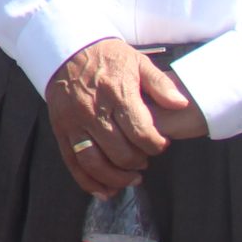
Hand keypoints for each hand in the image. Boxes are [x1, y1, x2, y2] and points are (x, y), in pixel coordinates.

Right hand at [45, 38, 195, 195]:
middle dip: (139, 161)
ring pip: (94, 162)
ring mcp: (73, 122)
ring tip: (131, 179)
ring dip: (116, 178)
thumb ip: (160, 85)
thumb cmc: (108, 57)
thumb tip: (181, 104)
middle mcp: (92, 110)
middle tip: (145, 158)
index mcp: (116, 93)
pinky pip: (72, 162)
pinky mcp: (60, 129)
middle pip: (120, 152)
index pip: (141, 133)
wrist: (66, 50)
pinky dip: (88, 182)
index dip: (156, 145)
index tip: (160, 143)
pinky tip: (105, 191)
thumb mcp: (138, 62)